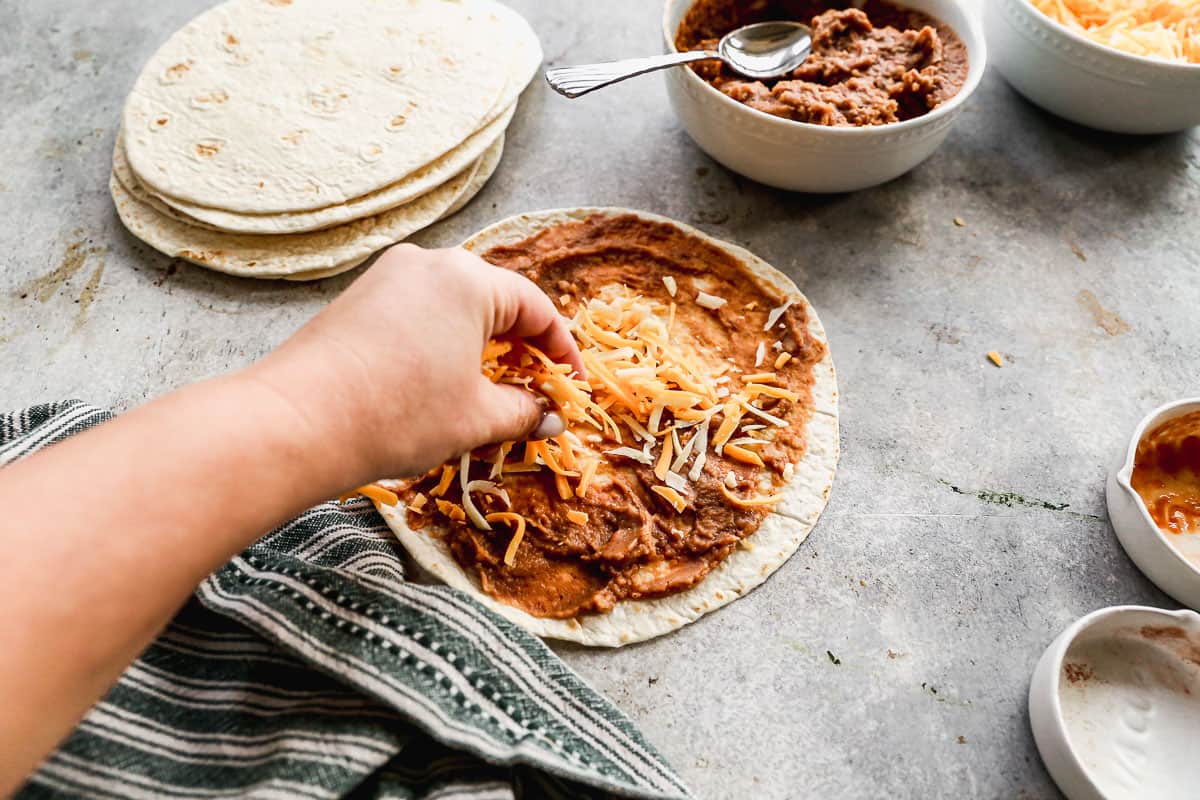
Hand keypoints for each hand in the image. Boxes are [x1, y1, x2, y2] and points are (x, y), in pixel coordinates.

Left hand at [250, 244, 583, 484]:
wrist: (296, 423)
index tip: (571, 387)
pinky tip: (440, 383)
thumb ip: (522, 411)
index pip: (535, 308)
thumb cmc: (398, 414)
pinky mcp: (357, 299)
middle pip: (495, 300)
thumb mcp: (475, 418)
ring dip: (480, 347)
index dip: (561, 351)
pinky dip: (442, 344)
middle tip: (535, 391)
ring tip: (490, 392)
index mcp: (468, 279)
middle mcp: (428, 263)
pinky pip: (418, 314)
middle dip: (520, 348)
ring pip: (454, 308)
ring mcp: (387, 278)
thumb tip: (547, 417)